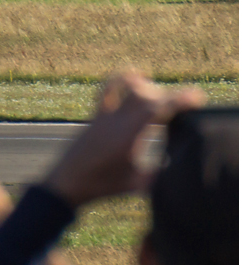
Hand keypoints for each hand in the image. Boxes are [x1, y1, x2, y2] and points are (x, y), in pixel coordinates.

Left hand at [43, 71, 204, 208]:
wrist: (66, 182)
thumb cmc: (102, 186)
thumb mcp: (138, 183)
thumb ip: (161, 174)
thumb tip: (182, 165)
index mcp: (127, 137)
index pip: (154, 110)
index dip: (177, 101)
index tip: (197, 98)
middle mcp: (114, 121)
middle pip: (145, 96)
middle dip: (171, 97)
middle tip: (189, 106)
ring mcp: (103, 115)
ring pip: (127, 89)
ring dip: (149, 88)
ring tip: (164, 99)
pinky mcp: (95, 115)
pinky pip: (107, 89)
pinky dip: (122, 79)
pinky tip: (138, 78)